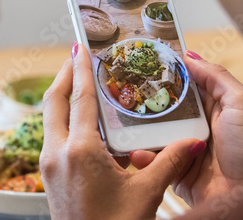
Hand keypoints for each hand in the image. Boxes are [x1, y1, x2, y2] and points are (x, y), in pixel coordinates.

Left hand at [40, 43, 206, 219]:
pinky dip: (64, 119)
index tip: (79, 48)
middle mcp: (57, 152)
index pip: (81, 99)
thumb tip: (193, 141)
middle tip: (77, 58)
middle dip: (65, 76)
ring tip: (80, 84)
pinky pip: (53, 135)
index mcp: (80, 151)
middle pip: (54, 102)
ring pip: (50, 118)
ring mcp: (49, 164)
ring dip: (63, 98)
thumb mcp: (145, 194)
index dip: (82, 71)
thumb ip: (169, 162)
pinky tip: (81, 122)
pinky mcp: (48, 175)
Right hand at [130, 51, 242, 205]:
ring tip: (124, 124)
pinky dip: (144, 157)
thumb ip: (215, 77)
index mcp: (214, 108)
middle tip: (125, 95)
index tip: (144, 66)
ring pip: (156, 135)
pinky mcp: (176, 171)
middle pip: (166, 110)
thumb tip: (190, 55)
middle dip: (146, 104)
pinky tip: (136, 150)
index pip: (185, 87)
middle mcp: (198, 127)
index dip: (166, 77)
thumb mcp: (241, 102)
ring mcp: (185, 149)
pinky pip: (155, 161)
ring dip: (140, 131)